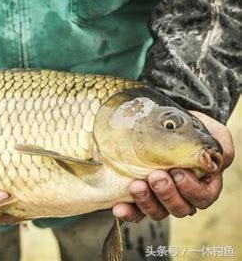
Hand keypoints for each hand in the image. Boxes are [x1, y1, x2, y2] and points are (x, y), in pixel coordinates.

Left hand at [113, 111, 234, 221]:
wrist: (163, 124)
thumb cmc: (192, 130)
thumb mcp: (212, 134)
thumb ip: (219, 147)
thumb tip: (212, 159)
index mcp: (204, 185)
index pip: (201, 197)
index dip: (190, 189)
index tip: (178, 171)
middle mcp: (182, 197)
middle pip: (179, 208)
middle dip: (166, 193)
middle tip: (155, 176)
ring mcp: (159, 199)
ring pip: (157, 212)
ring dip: (146, 201)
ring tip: (135, 185)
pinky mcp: (140, 197)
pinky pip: (135, 213)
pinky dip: (128, 212)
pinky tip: (119, 208)